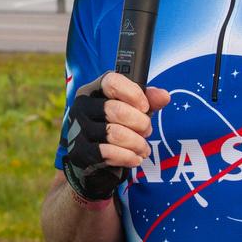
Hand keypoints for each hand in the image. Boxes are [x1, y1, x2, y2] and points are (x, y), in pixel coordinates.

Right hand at [63, 71, 170, 200]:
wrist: (95, 159)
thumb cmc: (116, 126)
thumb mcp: (133, 110)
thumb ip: (149, 100)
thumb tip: (164, 96)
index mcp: (94, 90)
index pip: (111, 82)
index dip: (133, 93)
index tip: (145, 107)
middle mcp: (82, 106)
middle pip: (115, 110)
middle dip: (139, 123)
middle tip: (147, 130)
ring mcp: (78, 129)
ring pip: (115, 133)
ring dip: (136, 143)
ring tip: (143, 147)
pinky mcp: (79, 152)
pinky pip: (108, 153)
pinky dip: (127, 157)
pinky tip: (135, 158)